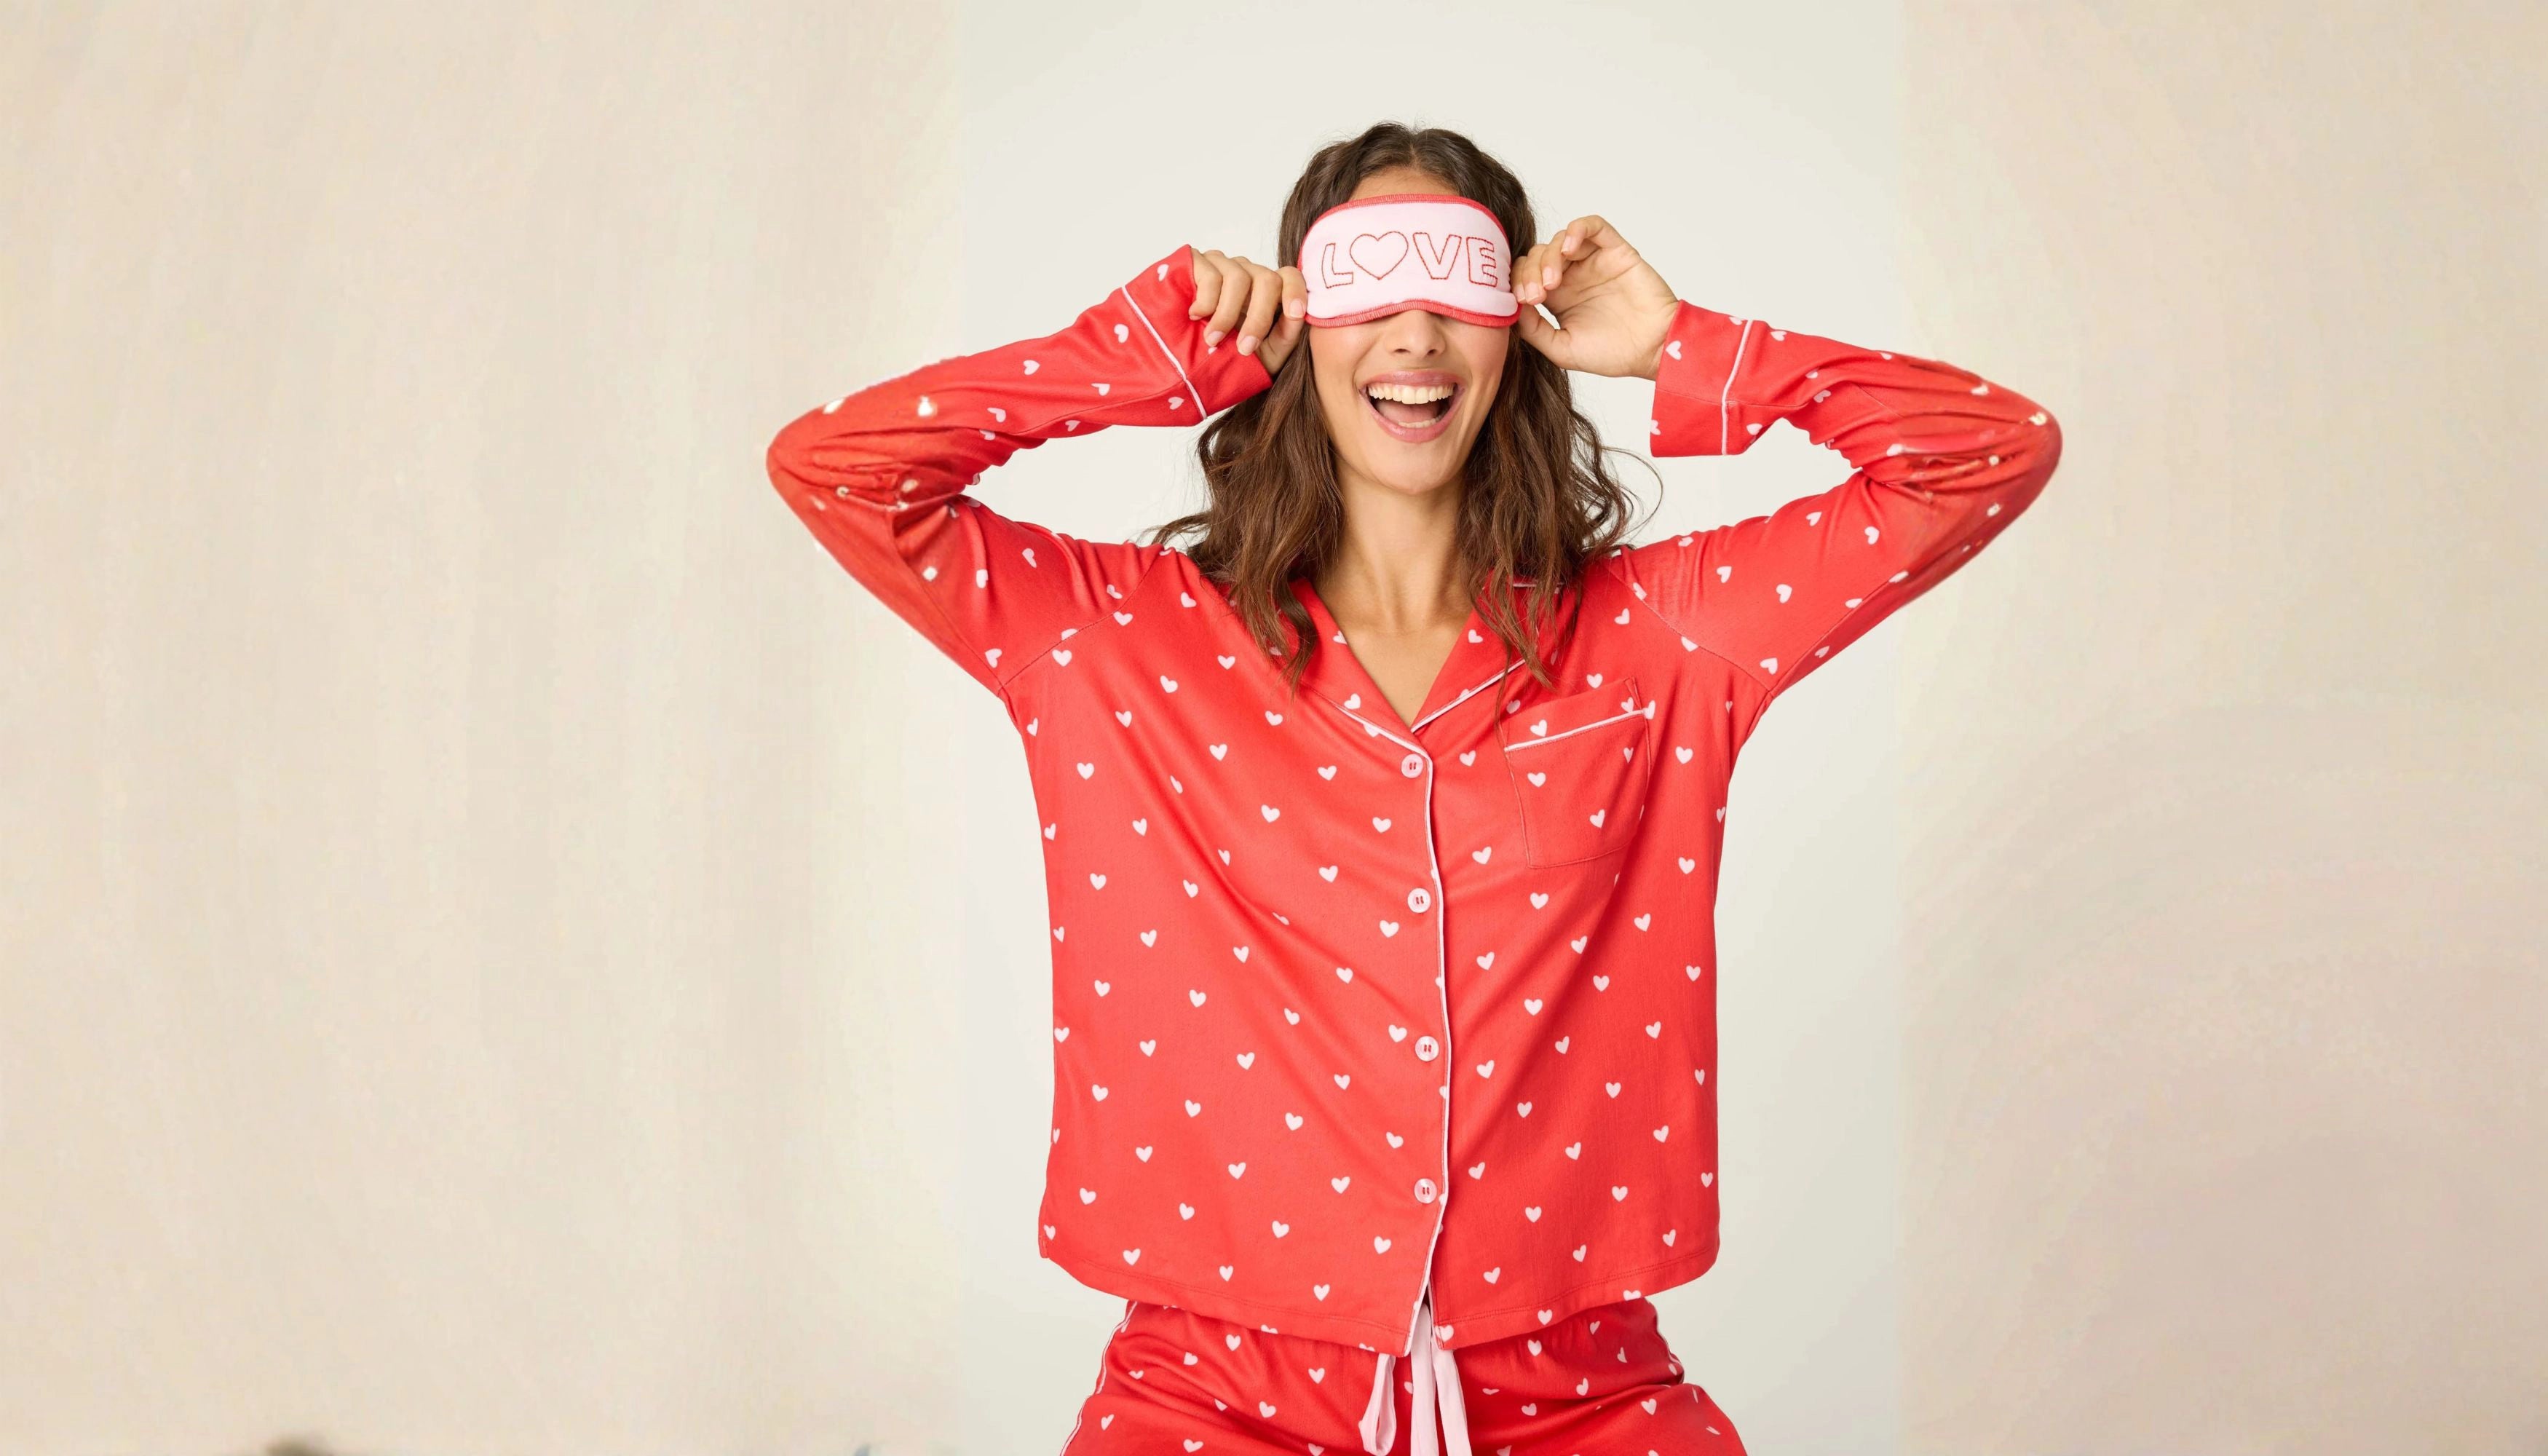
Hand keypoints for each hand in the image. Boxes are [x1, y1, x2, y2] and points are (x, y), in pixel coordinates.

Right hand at [1188, 247, 1307, 375]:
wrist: (1183, 358)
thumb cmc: (1225, 354)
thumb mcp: (1263, 354)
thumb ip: (1285, 336)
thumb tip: (1297, 316)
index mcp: (1266, 290)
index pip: (1289, 277)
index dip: (1296, 291)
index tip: (1295, 314)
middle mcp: (1246, 272)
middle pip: (1267, 279)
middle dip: (1258, 317)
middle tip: (1244, 348)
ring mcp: (1222, 264)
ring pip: (1238, 277)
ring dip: (1227, 314)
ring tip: (1213, 339)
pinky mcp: (1196, 262)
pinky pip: (1210, 275)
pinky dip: (1206, 301)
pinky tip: (1195, 316)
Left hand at [1509, 216, 1679, 379]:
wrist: (1653, 351)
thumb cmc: (1612, 354)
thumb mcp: (1561, 349)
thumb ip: (1533, 329)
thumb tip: (1511, 306)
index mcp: (1557, 298)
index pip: (1526, 275)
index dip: (1518, 283)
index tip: (1522, 302)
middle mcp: (1573, 276)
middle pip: (1538, 255)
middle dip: (1530, 272)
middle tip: (1536, 295)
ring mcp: (1593, 261)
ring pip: (1559, 240)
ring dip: (1549, 256)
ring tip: (1552, 282)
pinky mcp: (1615, 251)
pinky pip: (1593, 226)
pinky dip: (1576, 229)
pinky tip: (1568, 247)